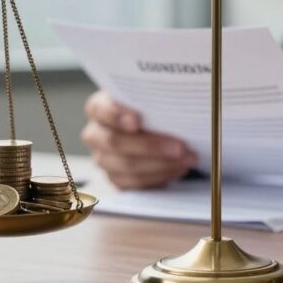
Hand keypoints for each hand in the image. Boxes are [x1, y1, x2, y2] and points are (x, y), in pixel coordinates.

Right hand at [81, 91, 197, 188]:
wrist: (153, 130)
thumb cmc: (150, 108)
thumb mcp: (149, 99)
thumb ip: (153, 100)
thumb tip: (175, 105)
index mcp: (98, 108)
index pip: (101, 110)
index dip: (117, 115)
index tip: (137, 121)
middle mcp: (95, 134)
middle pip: (115, 142)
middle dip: (150, 146)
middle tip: (180, 147)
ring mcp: (103, 159)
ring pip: (127, 166)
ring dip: (161, 164)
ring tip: (187, 159)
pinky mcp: (116, 179)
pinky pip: (135, 183)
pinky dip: (160, 176)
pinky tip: (178, 168)